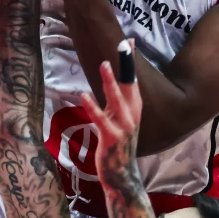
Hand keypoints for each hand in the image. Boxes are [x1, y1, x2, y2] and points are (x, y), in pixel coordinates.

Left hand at [79, 45, 142, 186]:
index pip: (133, 79)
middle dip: (127, 64)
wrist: (122, 176)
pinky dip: (92, 106)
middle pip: (130, 84)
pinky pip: (101, 119)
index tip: (129, 41)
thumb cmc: (118, 146)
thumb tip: (111, 83)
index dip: (130, 61)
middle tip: (123, 44)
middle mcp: (133, 115)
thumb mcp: (119, 120)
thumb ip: (116, 102)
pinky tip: (83, 95)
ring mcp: (124, 127)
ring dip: (110, 81)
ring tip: (104, 64)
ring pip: (118, 99)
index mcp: (134, 108)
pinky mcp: (111, 138)